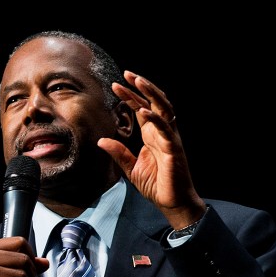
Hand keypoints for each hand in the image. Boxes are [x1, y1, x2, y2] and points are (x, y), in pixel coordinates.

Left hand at [98, 70, 205, 228]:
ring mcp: (170, 138)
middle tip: (127, 74)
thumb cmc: (156, 185)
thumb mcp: (131, 167)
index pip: (141, 108)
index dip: (130, 95)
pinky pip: (166, 130)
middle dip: (142, 86)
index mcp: (152, 134)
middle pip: (154, 102)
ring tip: (138, 81)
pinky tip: (144, 111)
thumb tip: (101, 140)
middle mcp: (162, 132)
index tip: (115, 85)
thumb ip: (119, 153)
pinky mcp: (174, 149)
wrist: (172, 202)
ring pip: (164, 108)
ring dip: (151, 93)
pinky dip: (156, 119)